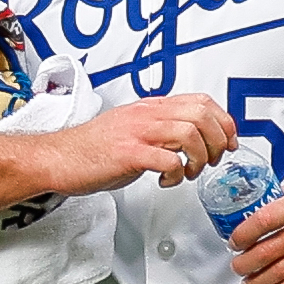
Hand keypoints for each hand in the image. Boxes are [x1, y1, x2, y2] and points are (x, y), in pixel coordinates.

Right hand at [19, 92, 232, 198]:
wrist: (56, 158)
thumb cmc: (90, 149)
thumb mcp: (132, 129)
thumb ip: (159, 130)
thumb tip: (187, 140)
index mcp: (150, 108)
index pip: (202, 101)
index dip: (223, 121)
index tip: (227, 141)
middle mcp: (146, 115)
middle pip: (201, 115)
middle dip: (217, 141)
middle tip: (211, 161)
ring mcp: (137, 133)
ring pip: (189, 133)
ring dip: (199, 157)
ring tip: (189, 172)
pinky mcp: (128, 154)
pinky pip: (167, 160)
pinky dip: (177, 174)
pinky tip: (168, 181)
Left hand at [228, 186, 283, 283]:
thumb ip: (281, 201)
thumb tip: (248, 209)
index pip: (265, 218)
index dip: (244, 233)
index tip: (235, 242)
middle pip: (268, 250)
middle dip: (246, 263)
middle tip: (238, 267)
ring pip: (280, 271)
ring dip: (258, 280)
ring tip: (249, 283)